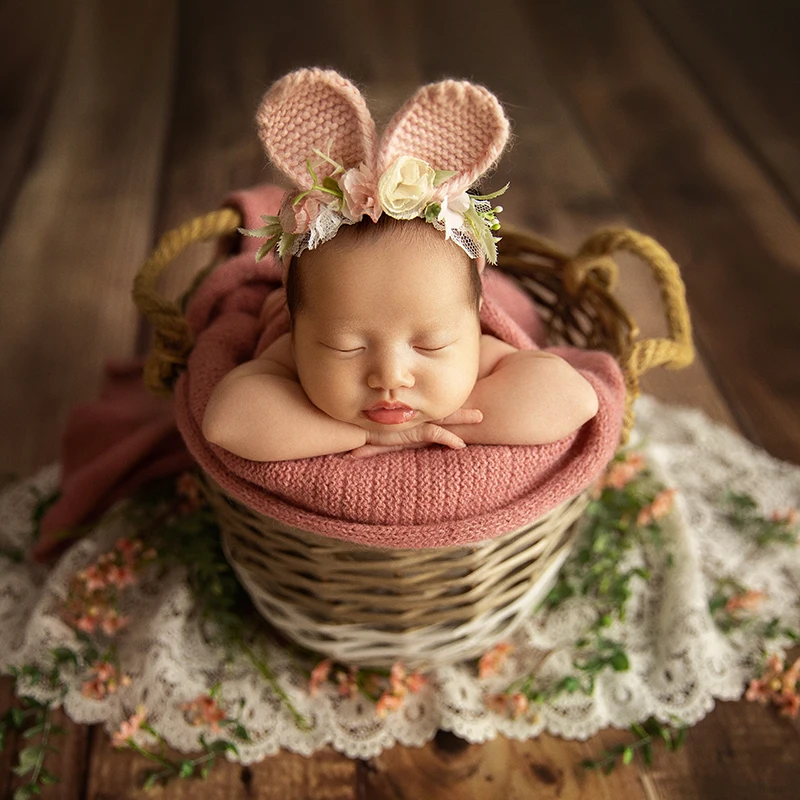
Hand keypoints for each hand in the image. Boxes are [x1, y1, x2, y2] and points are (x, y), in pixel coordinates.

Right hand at [347, 408, 481, 458]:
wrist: (340, 424)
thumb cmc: (352, 420)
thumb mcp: (371, 420)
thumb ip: (380, 415)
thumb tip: (379, 419)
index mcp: (406, 408)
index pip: (430, 400)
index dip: (446, 397)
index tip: (462, 390)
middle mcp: (410, 412)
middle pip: (441, 404)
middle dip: (461, 402)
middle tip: (482, 398)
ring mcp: (410, 421)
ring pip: (443, 416)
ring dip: (462, 417)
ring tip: (481, 416)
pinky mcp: (407, 432)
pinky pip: (432, 434)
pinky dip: (447, 439)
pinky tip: (460, 445)